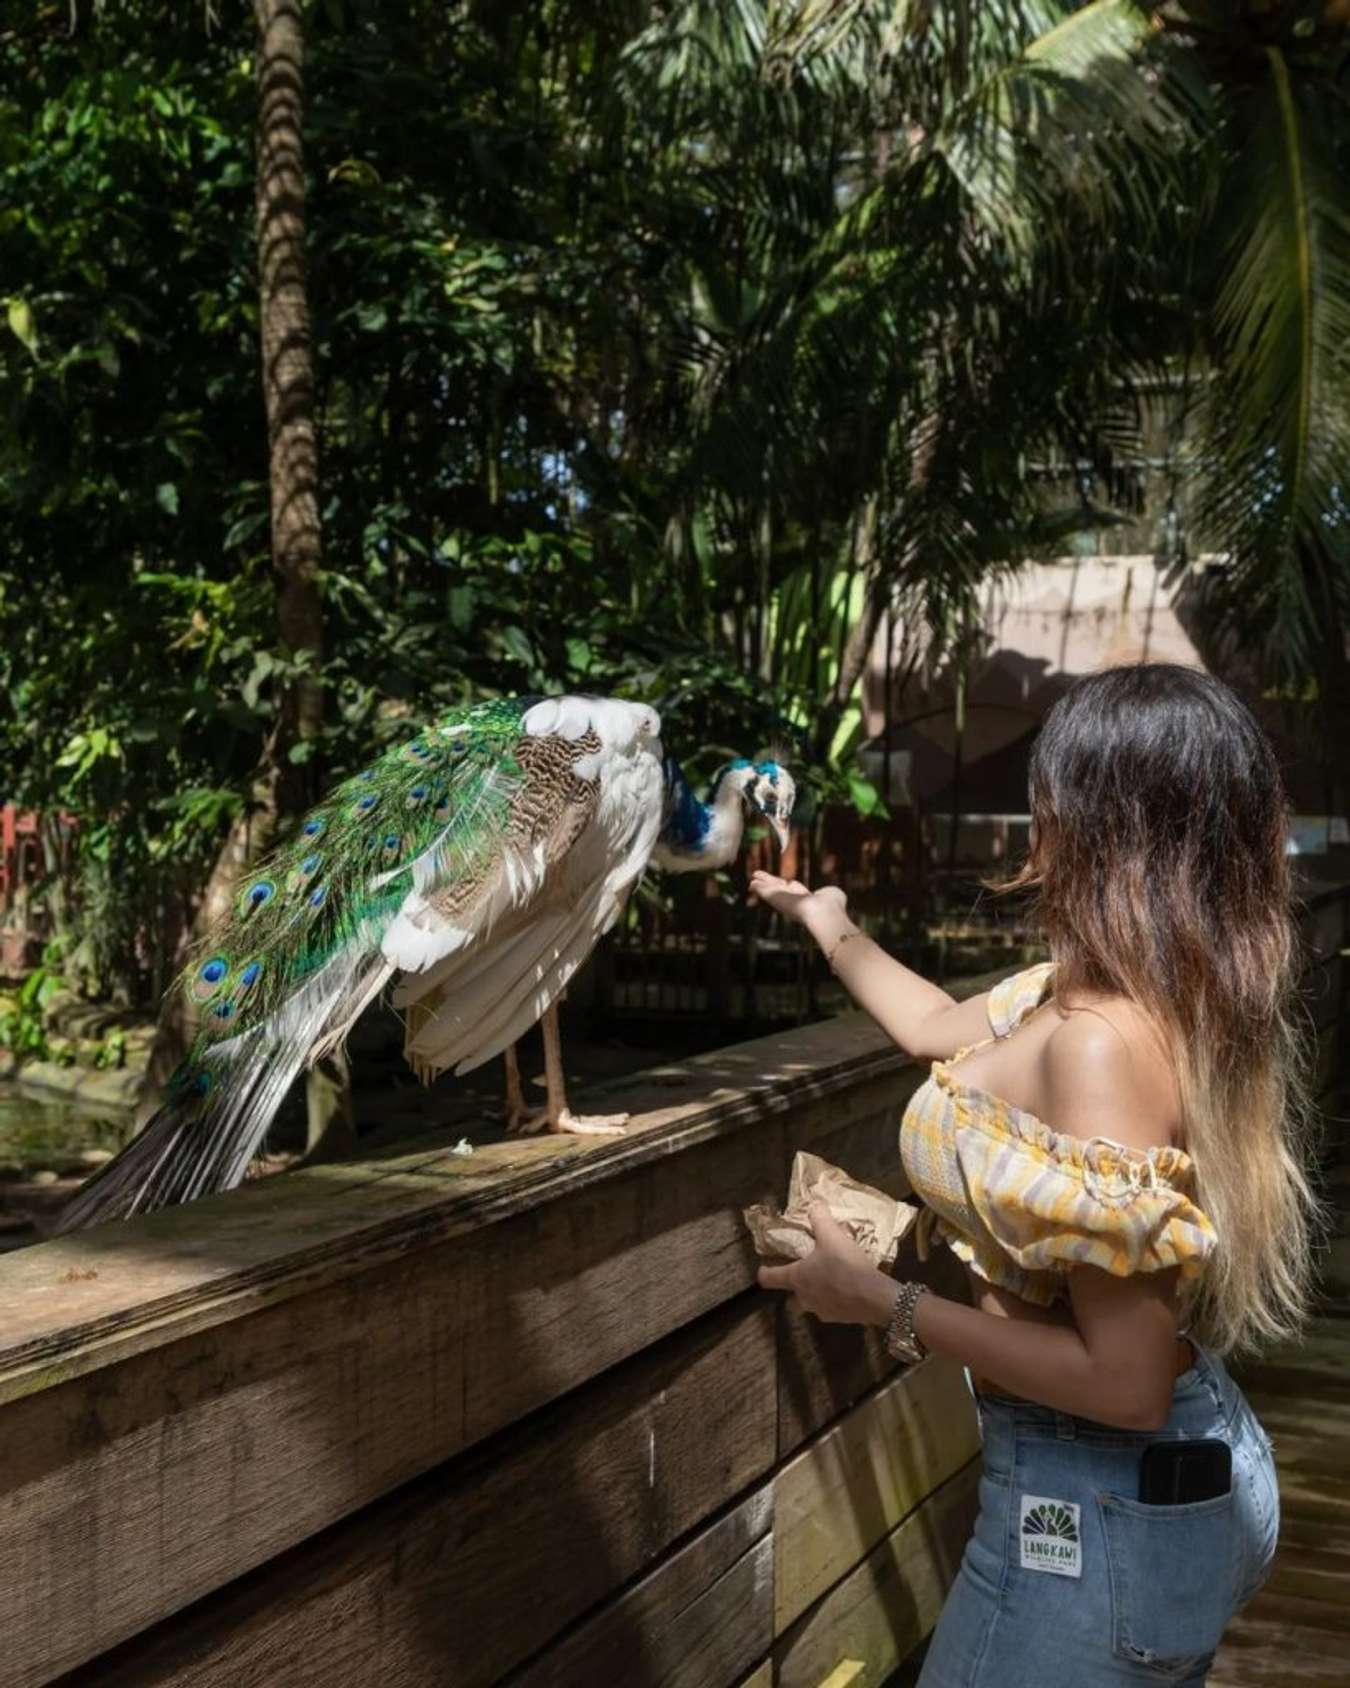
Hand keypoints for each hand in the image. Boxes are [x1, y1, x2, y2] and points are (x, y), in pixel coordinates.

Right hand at [748, 871, 847, 934]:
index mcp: (808, 900)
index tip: (787, 883)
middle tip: (765, 881)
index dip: (791, 887)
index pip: (797, 892)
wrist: (823, 913)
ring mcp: (785, 901)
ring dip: (762, 885)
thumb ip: (830, 893)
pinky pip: (766, 892)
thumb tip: (832, 894)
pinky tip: (752, 884)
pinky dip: (759, 888)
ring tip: (752, 881)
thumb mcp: (833, 894)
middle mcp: (795, 902)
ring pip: (772, 890)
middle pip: (781, 890)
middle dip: (772, 884)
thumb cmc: (833, 906)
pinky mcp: (777, 899)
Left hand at [757, 1201, 890, 1324]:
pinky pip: (831, 1310)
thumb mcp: (832, 1236)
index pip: (770, 1278)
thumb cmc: (845, 1265)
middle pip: (790, 1299)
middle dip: (793, 1291)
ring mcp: (822, 1311)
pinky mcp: (839, 1319)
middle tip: (802, 1278)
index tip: (762, 1269)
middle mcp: (805, 1298)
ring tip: (828, 1281)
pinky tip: (846, 1290)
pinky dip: (835, 1301)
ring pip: (811, 1305)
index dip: (764, 1273)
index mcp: (797, 1277)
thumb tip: (814, 1205)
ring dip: (815, 1296)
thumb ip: (820, 1219)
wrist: (873, 1297)